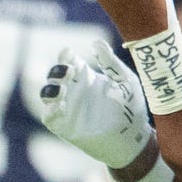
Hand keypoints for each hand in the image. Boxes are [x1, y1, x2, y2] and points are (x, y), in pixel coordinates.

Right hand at [35, 48, 151, 167]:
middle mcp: (75, 91)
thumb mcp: (126, 81)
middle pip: (54, 74)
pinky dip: (50, 110)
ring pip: (46, 94)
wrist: (134, 139)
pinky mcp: (66, 127)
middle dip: (56, 70)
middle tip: (70, 70)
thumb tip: (95, 42)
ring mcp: (69, 109)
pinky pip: (49, 117)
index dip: (64, 56)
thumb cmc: (132, 109)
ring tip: (63, 88)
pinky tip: (61, 106)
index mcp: (87, 77)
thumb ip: (111, 63)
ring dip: (50, 88)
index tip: (69, 54)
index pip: (68, 61)